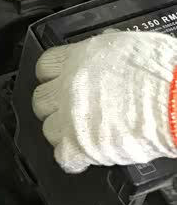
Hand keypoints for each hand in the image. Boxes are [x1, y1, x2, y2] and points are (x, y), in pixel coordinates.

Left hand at [32, 30, 176, 173]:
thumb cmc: (165, 72)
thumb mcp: (130, 44)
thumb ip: (107, 50)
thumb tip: (106, 50)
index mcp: (78, 58)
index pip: (45, 66)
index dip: (53, 76)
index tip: (59, 82)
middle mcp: (69, 86)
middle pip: (41, 98)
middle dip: (54, 105)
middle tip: (70, 110)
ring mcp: (71, 117)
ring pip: (48, 129)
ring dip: (62, 132)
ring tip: (81, 133)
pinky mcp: (81, 146)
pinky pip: (63, 157)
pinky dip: (73, 159)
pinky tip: (84, 156)